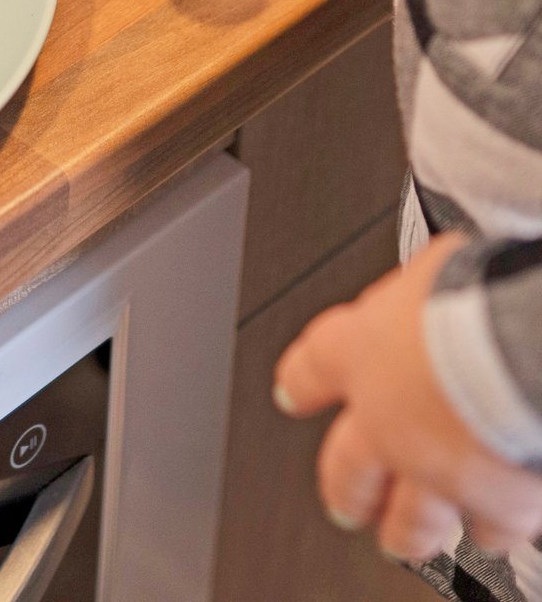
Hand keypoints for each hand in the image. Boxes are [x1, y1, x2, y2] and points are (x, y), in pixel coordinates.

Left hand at [275, 235, 541, 563]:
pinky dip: (489, 528)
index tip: (291, 393)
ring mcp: (436, 469)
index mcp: (361, 351)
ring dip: (405, 530)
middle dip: (343, 488)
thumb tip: (434, 284)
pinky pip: (487, 526)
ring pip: (410, 518)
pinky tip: (489, 531)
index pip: (314, 366)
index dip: (301, 381)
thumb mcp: (431, 271)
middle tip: (342, 502)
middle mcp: (387, 420)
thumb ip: (420, 295)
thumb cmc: (474, 298)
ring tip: (400, 540)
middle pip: (348, 469)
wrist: (519, 351)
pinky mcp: (493, 502)